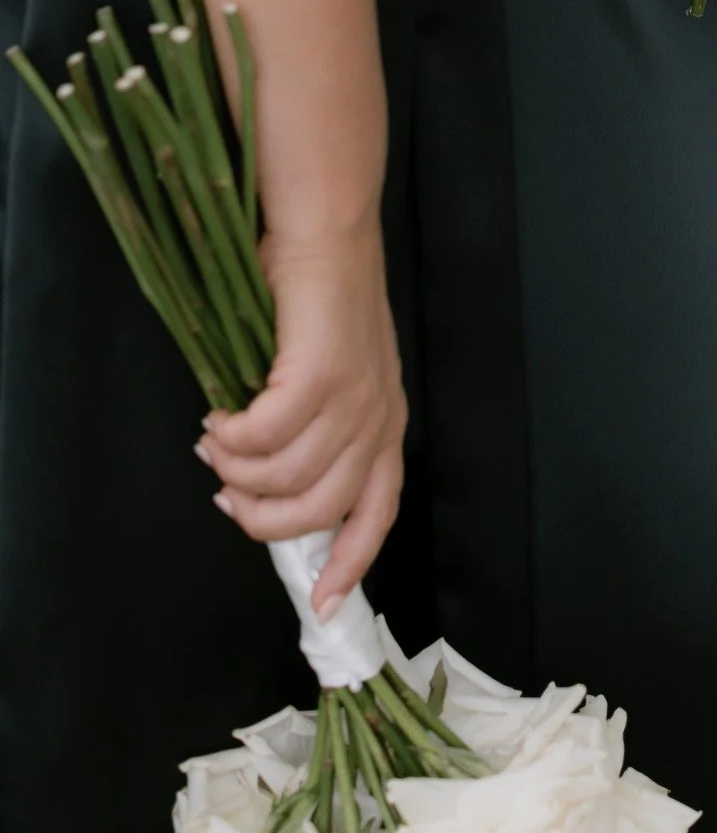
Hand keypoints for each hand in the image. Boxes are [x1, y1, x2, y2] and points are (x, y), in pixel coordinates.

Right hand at [199, 226, 405, 601]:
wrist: (326, 229)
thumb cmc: (318, 297)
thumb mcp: (329, 375)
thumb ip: (308, 431)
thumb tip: (256, 482)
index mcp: (386, 425)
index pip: (377, 514)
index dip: (349, 566)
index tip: (319, 604)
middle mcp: (378, 418)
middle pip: (319, 512)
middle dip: (261, 518)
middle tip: (226, 492)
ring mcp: (354, 397)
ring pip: (286, 478)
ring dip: (236, 472)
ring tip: (214, 440)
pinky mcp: (321, 373)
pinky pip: (265, 436)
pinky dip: (233, 436)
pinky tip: (219, 414)